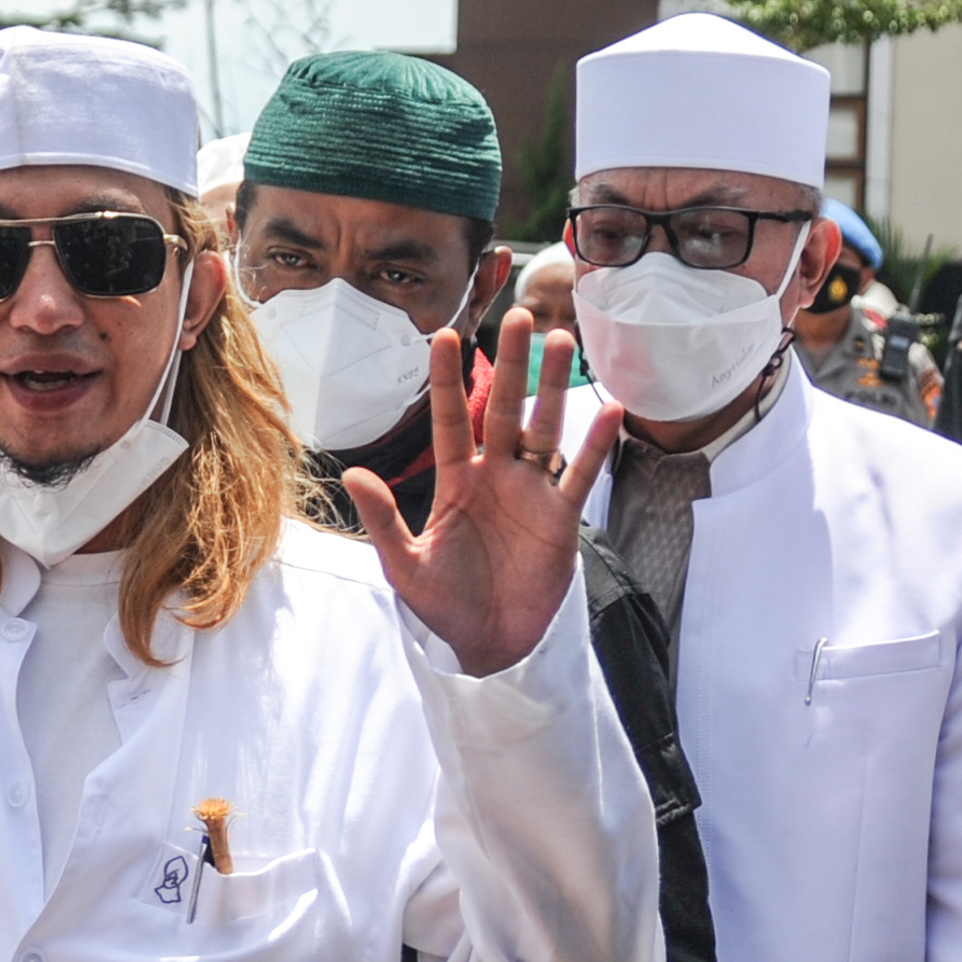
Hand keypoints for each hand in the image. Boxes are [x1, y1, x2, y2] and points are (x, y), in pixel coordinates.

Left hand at [345, 313, 622, 678]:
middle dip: (512, 364)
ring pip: (543, 428)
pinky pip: (580, 474)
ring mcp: (530, 493)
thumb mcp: (405, 565)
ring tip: (561, 340)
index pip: (448, 420)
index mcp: (454, 483)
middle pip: (503, 408)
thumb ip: (383, 520)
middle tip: (521, 315)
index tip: (442, 335)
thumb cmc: (443, 607)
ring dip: (552, 387)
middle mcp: (494, 477)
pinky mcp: (561, 518)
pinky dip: (595, 443)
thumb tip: (353, 477)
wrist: (489, 646)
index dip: (444, 380)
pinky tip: (608, 408)